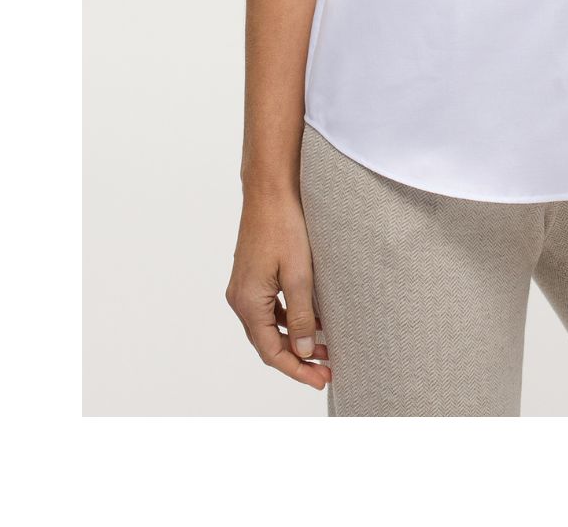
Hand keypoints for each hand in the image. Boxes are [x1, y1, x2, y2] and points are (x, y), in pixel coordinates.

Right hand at [225, 190, 330, 389]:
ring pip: (268, 327)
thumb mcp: (298, 275)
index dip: (297, 369)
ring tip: (324, 347)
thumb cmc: (284, 226)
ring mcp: (244, 286)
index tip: (321, 380)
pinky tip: (311, 319)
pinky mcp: (252, 275)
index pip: (272, 352)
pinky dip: (288, 320)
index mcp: (247, 302)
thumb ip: (300, 317)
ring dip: (294, 340)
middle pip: (267, 343)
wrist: (270, 188)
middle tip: (327, 369)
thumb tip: (303, 353)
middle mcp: (240, 298)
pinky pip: (268, 309)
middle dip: (297, 359)